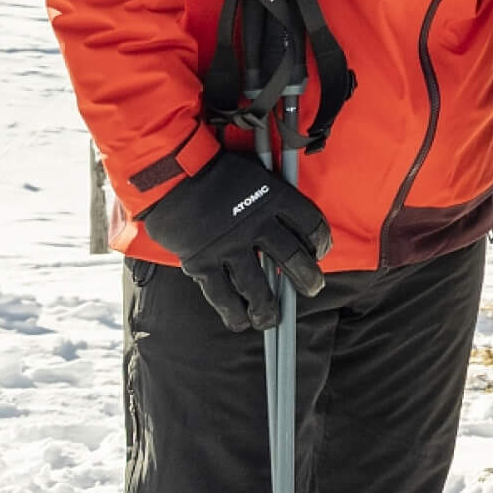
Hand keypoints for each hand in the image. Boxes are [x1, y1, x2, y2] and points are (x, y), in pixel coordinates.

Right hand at [136, 154, 331, 330]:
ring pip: (258, 287)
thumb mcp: (255, 172)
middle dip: (307, 278)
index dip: (321, 242)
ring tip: (273, 317)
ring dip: (269, 307)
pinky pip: (223, 296)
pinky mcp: (203, 263)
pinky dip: (233, 313)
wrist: (171, 174)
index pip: (311, 224)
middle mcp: (256, 223)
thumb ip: (273, 195)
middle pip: (292, 258)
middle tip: (313, 287)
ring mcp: (229, 246)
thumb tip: (293, 221)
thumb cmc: (216, 171)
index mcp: (273, 196)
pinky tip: (241, 321)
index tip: (320, 252)